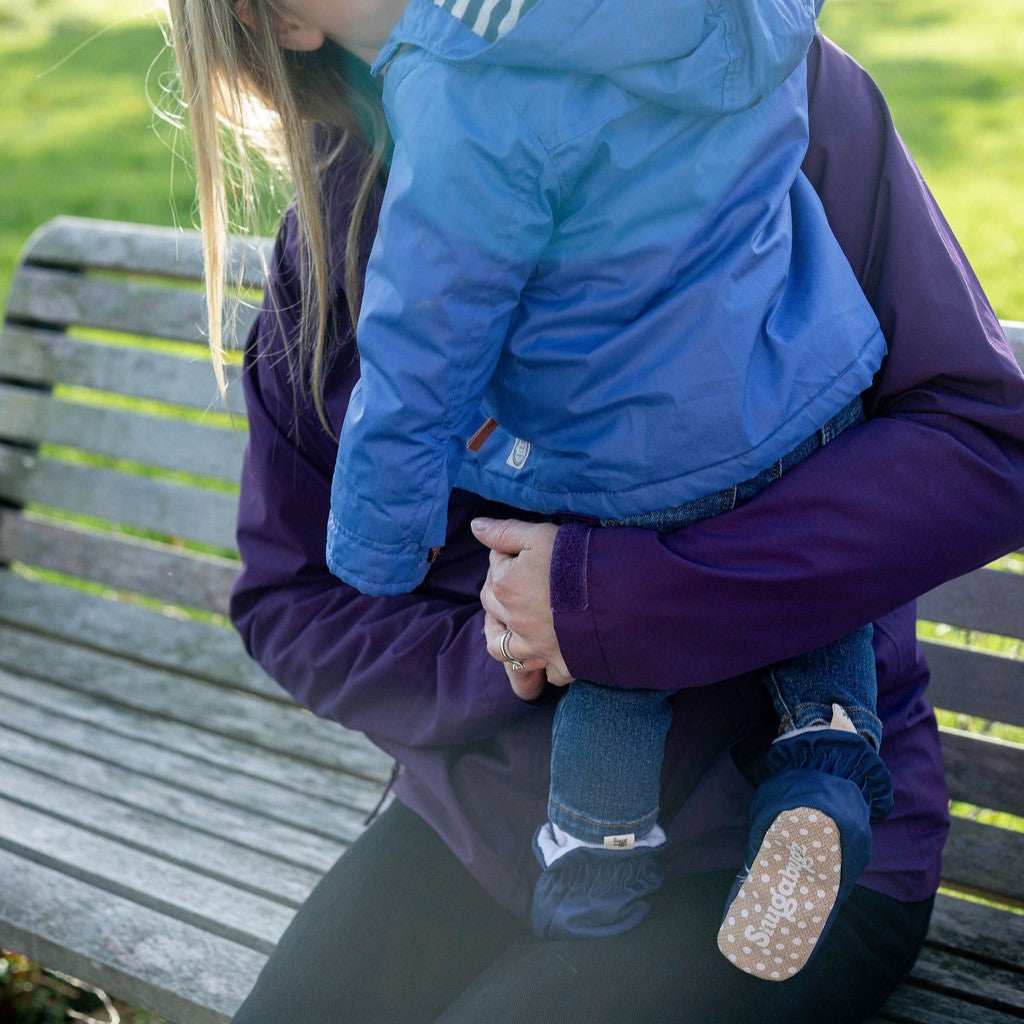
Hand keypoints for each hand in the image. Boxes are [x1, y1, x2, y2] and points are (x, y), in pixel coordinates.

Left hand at [473, 517, 574, 699]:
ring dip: (502, 635)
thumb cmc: (578, 559)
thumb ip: (505, 532)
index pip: (495, 565)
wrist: (617, 594)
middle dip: (500, 590)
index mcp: (505, 585)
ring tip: (514, 624)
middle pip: (492, 603)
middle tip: (523, 580)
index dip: (509, 555)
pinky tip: (549, 653)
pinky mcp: (560, 663)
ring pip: (502, 646)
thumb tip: (476, 526)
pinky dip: (542, 666)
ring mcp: (535, 646)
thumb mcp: (540, 535)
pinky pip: (543, 673)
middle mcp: (513, 619)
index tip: (528, 552)